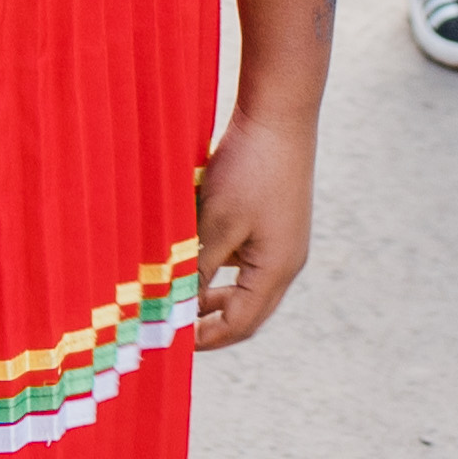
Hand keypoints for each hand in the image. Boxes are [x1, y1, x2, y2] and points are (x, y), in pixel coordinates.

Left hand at [183, 98, 316, 353]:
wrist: (279, 114)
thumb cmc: (248, 168)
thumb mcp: (215, 223)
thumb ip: (197, 268)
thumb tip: (176, 307)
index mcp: (276, 270)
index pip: (240, 324)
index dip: (205, 338)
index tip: (171, 344)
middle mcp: (286, 262)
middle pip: (248, 312)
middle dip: (211, 324)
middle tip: (175, 329)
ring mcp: (284, 241)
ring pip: (247, 286)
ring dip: (214, 294)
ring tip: (181, 297)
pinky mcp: (276, 221)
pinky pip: (247, 258)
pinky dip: (221, 266)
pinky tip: (195, 254)